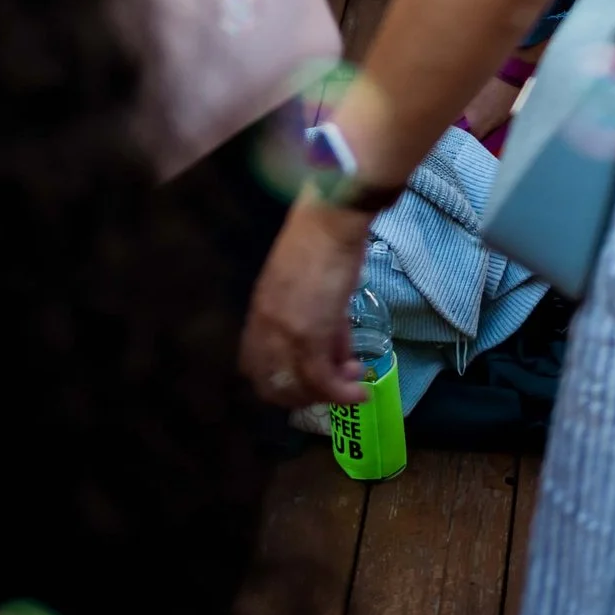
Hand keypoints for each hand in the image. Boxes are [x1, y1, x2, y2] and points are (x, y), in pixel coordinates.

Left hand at [241, 198, 376, 407]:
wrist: (331, 219)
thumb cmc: (321, 240)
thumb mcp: (305, 285)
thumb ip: (313, 320)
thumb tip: (335, 352)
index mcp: (259, 311)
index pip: (254, 366)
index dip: (280, 383)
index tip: (306, 382)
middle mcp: (265, 327)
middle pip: (273, 385)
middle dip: (305, 395)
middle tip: (332, 385)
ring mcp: (285, 333)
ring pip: (300, 388)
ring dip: (329, 395)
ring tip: (353, 382)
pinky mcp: (310, 336)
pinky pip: (323, 381)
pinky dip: (343, 394)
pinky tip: (359, 392)